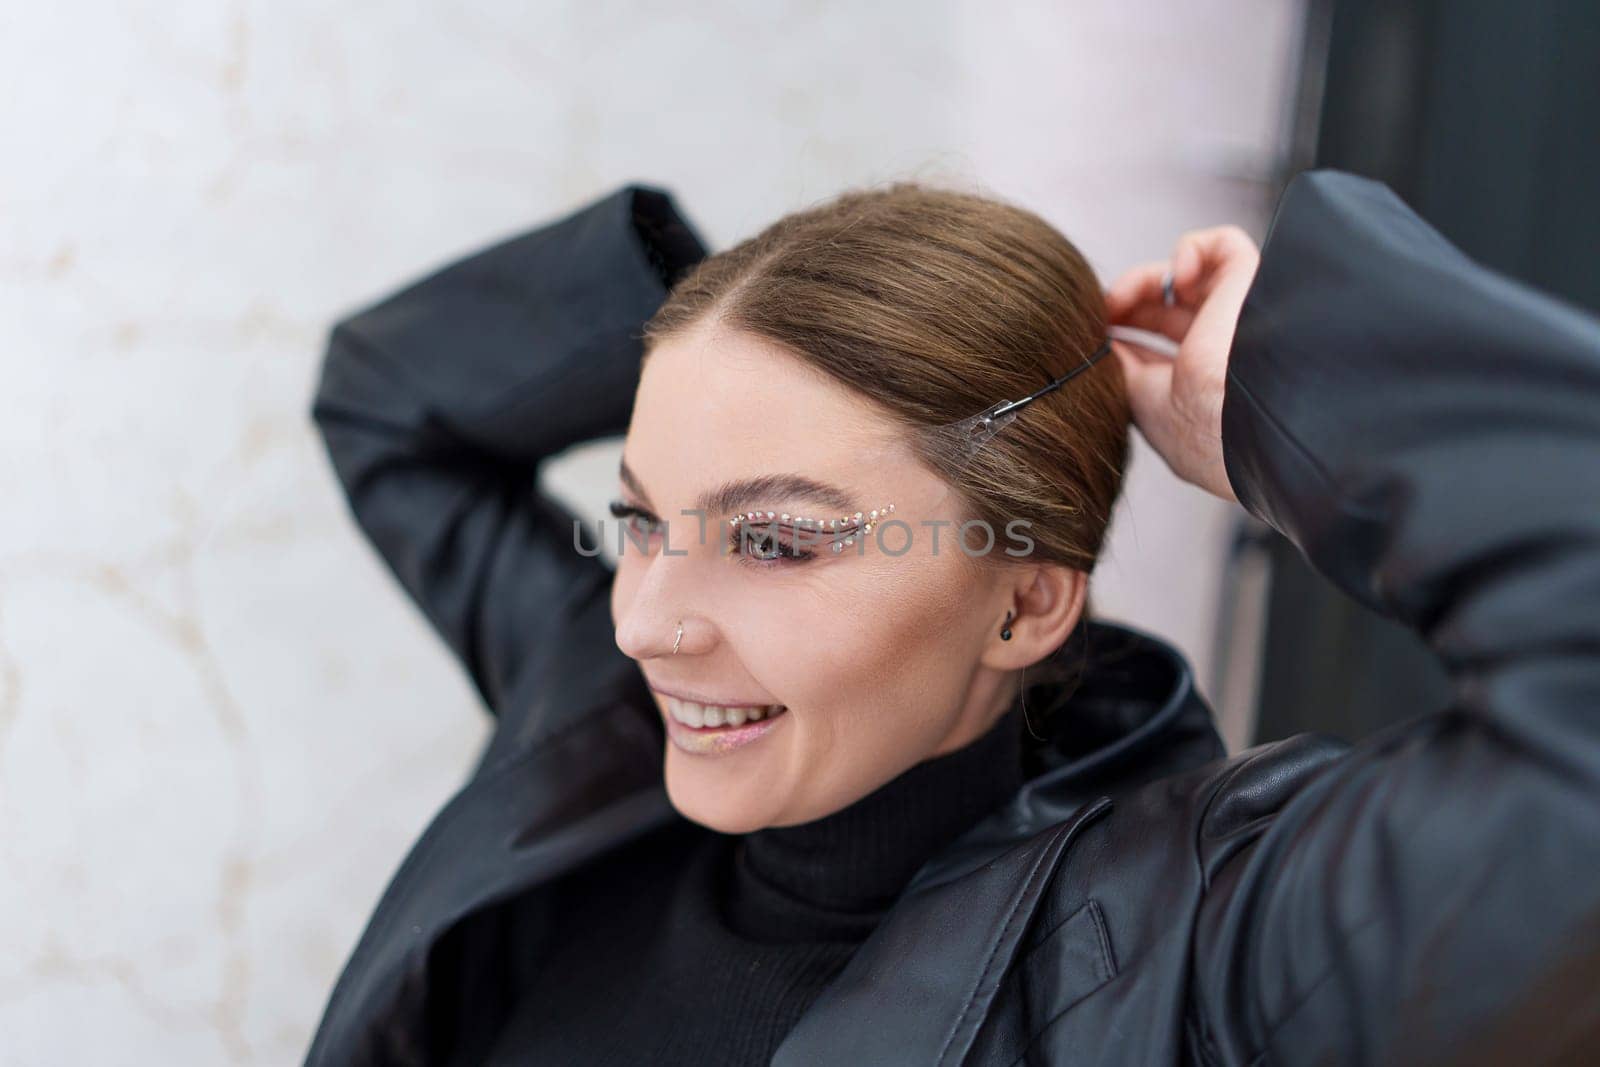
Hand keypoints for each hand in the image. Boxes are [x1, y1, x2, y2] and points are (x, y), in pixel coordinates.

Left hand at [1104, 225, 1259, 504]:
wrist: (1238, 424)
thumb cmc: (1190, 425)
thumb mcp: (1139, 396)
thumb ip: (1120, 363)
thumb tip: (1099, 337)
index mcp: (1201, 376)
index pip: (1160, 335)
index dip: (1125, 321)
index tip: (1094, 325)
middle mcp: (1222, 344)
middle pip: (1169, 305)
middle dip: (1130, 300)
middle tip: (1104, 308)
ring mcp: (1239, 314)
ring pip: (1191, 274)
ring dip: (1146, 278)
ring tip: (1124, 296)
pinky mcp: (1255, 284)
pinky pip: (1227, 245)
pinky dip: (1191, 248)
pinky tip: (1176, 277)